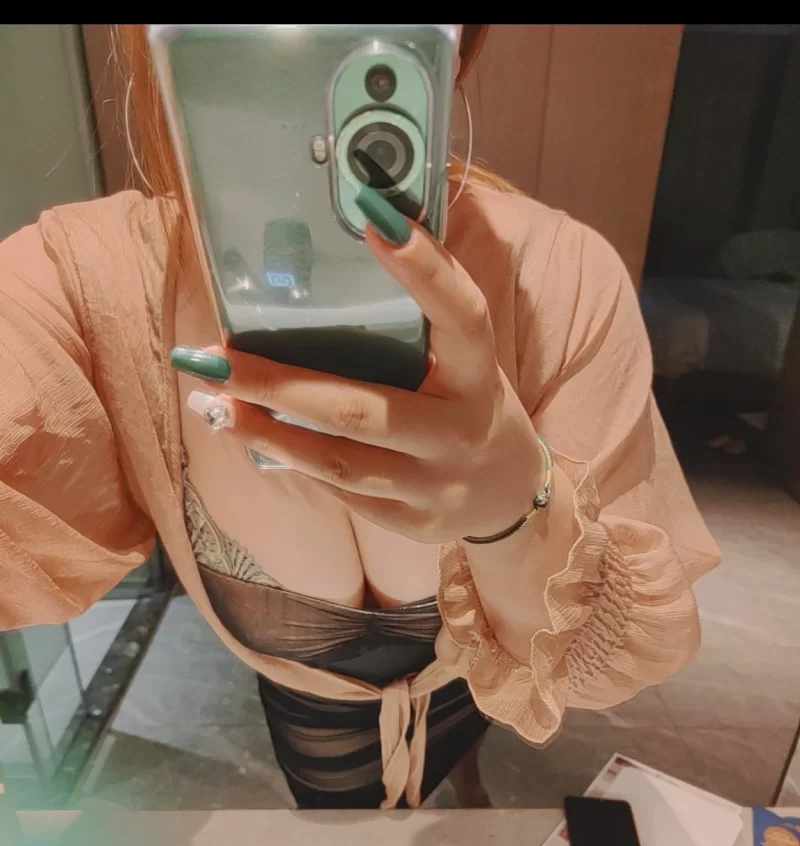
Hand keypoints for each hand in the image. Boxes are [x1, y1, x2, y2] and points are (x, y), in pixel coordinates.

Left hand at [181, 215, 541, 543]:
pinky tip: (250, 434)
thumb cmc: (470, 404)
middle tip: (217, 358)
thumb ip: (429, 310)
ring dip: (267, 432)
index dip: (424, 269)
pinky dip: (291, 461)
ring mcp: (433, 484)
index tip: (372, 216)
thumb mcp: (468, 360)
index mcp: (479, 375)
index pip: (462, 314)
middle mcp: (458, 432)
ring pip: (339, 462)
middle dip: (279, 384)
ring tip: (213, 403)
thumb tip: (371, 221)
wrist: (507, 495)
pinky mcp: (409, 522)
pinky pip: (340, 491)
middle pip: (362, 410)